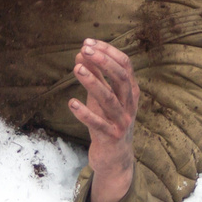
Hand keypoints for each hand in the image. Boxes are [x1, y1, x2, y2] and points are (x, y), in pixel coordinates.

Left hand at [67, 38, 140, 201]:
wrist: (115, 158)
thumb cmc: (108, 122)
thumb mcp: (101, 98)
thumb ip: (94, 77)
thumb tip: (81, 53)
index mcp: (130, 92)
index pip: (124, 65)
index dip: (108, 52)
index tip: (88, 42)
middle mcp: (130, 105)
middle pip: (121, 78)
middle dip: (103, 62)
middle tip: (85, 50)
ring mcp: (122, 122)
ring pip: (109, 99)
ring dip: (93, 83)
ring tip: (77, 69)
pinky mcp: (111, 137)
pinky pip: (98, 124)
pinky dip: (84, 113)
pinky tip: (71, 103)